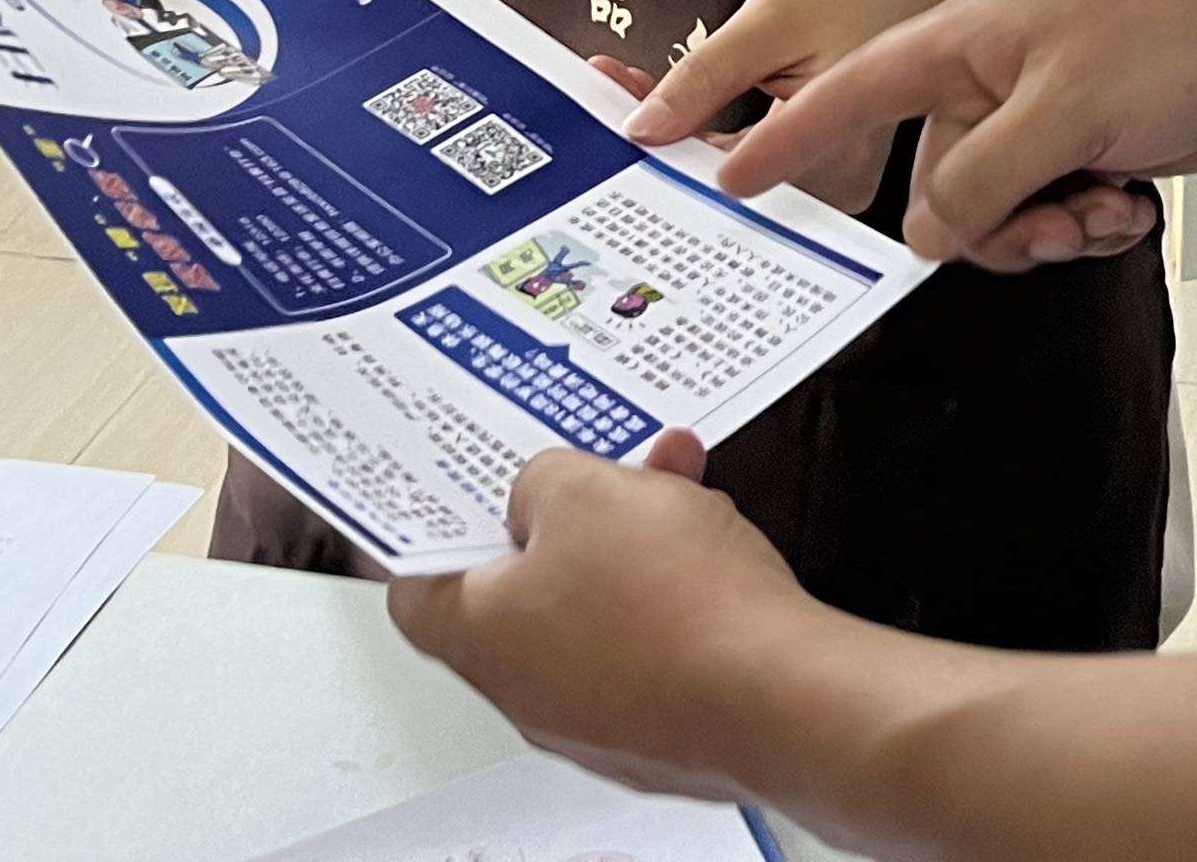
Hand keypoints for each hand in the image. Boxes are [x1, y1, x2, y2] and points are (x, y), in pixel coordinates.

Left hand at [389, 438, 801, 801]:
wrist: (778, 694)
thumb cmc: (673, 609)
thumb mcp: (583, 489)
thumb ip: (541, 481)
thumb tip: (541, 495)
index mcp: (480, 637)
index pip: (418, 587)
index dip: (434, 531)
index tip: (452, 494)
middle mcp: (528, 690)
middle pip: (522, 588)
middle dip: (567, 515)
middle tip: (592, 473)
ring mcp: (597, 715)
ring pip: (597, 604)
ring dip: (630, 541)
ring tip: (673, 486)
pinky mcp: (663, 723)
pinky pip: (651, 638)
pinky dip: (673, 587)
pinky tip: (709, 540)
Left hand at [618, 0, 970, 215]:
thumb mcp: (773, 21)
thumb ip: (704, 78)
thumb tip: (644, 127)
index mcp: (831, 157)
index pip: (716, 171)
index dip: (656, 131)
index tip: (610, 93)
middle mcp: (837, 183)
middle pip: (721, 174)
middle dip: (662, 125)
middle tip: (611, 85)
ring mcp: (836, 174)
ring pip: (733, 163)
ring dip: (683, 122)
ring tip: (635, 85)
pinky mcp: (831, 158)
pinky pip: (756, 152)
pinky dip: (713, 121)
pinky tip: (681, 93)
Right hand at [714, 0, 1196, 271]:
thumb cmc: (1173, 41)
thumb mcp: (1064, 113)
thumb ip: (980, 177)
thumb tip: (926, 235)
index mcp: (959, 38)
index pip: (849, 89)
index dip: (785, 131)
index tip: (726, 169)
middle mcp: (982, 78)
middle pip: (930, 187)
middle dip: (988, 224)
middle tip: (1051, 220)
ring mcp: (1025, 118)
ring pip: (985, 215)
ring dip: (1044, 232)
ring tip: (1102, 208)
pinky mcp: (1068, 151)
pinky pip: (1037, 218)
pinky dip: (1079, 226)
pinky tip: (1126, 206)